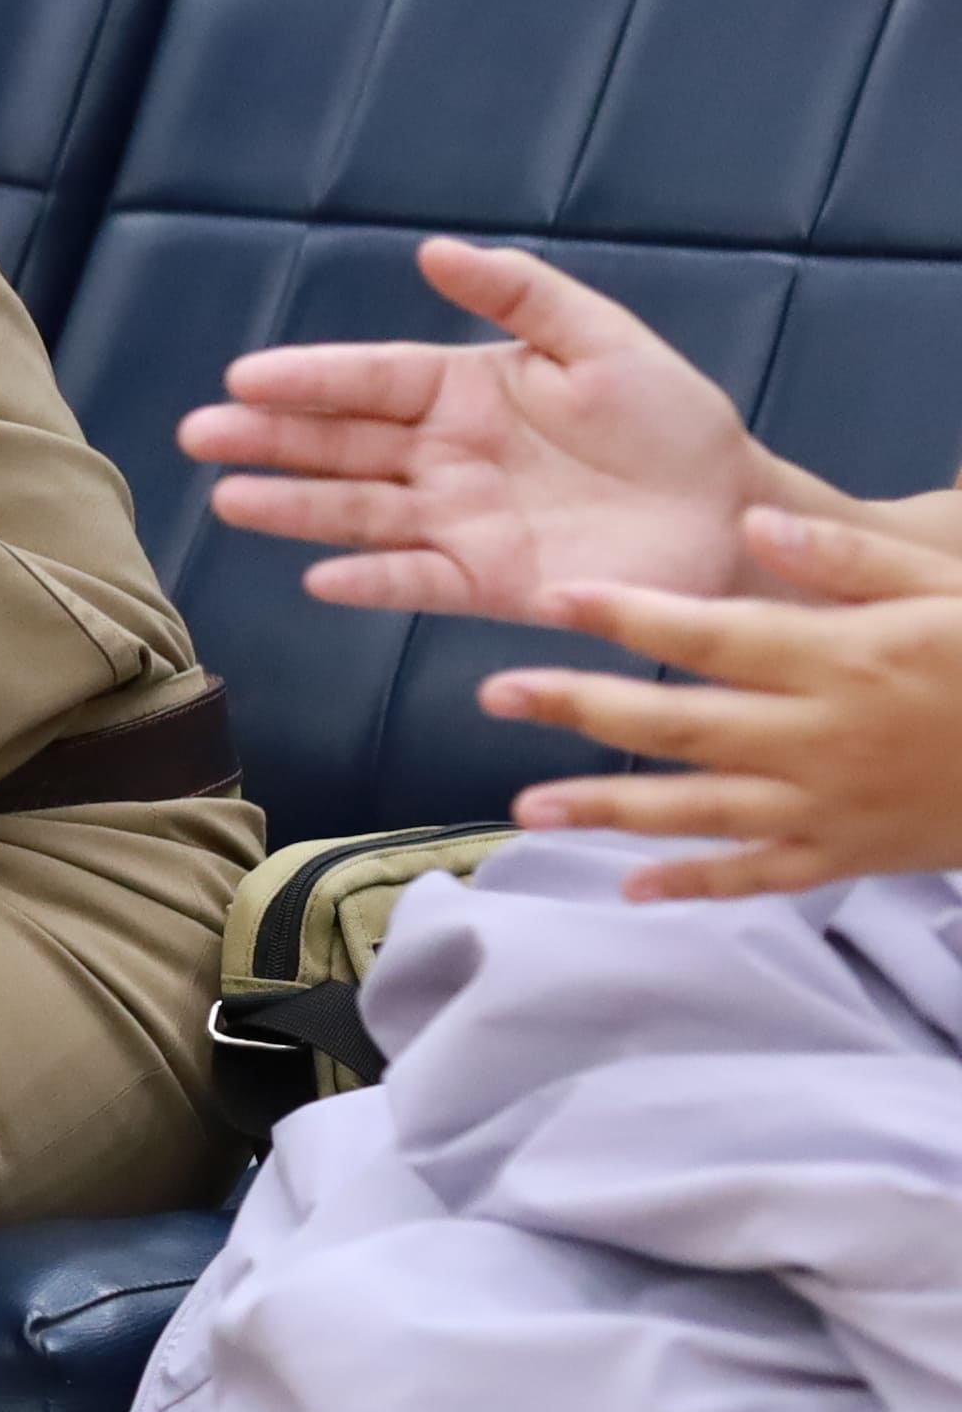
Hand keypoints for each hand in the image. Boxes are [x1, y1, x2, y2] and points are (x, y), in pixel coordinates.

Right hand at [180, 239, 776, 617]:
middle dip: (270, 440)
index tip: (244, 378)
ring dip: (294, 508)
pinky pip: (418, 581)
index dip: (309, 378)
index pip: (370, 379)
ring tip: (229, 500)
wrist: (736, 515)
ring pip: (359, 512)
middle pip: (342, 445)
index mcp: (466, 390)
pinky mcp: (488, 583)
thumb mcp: (603, 340)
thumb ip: (520, 294)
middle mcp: (446, 456)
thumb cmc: (674, 422)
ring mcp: (460, 521)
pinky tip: (321, 577)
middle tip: (200, 434)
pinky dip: (371, 582)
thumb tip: (430, 250)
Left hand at [496, 509, 961, 896]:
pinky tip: (630, 887)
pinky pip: (762, 876)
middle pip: (679, 725)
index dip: (625, 616)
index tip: (550, 597)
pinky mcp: (856, 855)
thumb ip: (853, 558)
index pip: (710, 633)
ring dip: (609, 810)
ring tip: (527, 807)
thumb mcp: (955, 586)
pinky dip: (696, 885)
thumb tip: (753, 523)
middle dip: (579, 708)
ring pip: (701, 812)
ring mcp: (834, 806)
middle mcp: (823, 738)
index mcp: (844, 660)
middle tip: (495, 694)